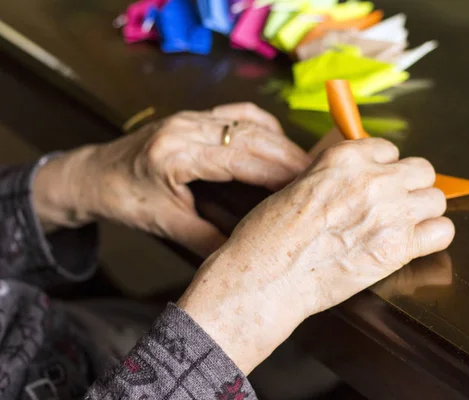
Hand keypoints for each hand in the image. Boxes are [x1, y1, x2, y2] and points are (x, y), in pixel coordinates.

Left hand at [33, 103, 309, 255]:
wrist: (96, 173)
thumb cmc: (125, 200)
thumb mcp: (166, 226)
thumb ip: (209, 239)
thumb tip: (249, 254)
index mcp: (176, 155)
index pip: (240, 158)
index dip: (278, 172)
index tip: (308, 186)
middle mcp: (186, 127)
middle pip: (251, 135)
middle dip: (289, 156)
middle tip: (320, 177)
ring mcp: (191, 116)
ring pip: (249, 122)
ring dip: (281, 142)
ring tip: (306, 166)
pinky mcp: (196, 115)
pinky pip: (239, 114)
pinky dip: (264, 128)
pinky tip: (278, 144)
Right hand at [178, 138, 454, 372]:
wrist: (267, 276)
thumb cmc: (271, 235)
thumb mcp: (299, 184)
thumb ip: (336, 175)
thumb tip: (356, 176)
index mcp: (347, 158)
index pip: (389, 149)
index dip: (384, 168)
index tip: (377, 181)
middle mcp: (374, 179)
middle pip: (422, 170)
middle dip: (410, 186)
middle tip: (394, 203)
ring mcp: (390, 212)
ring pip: (436, 199)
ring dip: (422, 211)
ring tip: (402, 225)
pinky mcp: (399, 248)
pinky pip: (442, 232)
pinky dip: (431, 237)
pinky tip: (413, 243)